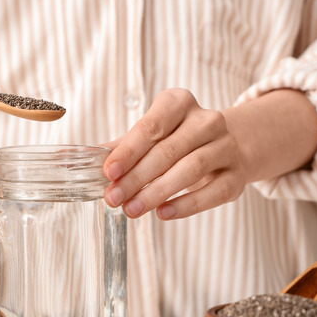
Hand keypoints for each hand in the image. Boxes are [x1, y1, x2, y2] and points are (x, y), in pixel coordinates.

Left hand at [103, 89, 246, 219]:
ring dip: (157, 192)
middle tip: (114, 198)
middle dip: (136, 177)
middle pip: (168, 151)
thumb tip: (80, 160)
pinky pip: (212, 192)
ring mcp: (226, 147)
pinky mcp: (237, 176)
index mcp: (180, 103)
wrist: (225, 146)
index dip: (128, 151)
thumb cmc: (177, 139)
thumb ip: (120, 147)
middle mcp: (207, 120)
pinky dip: (187, 205)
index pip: (151, 127)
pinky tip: (163, 213)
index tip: (108, 171)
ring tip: (132, 209)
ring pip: (191, 170)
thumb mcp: (150, 135)